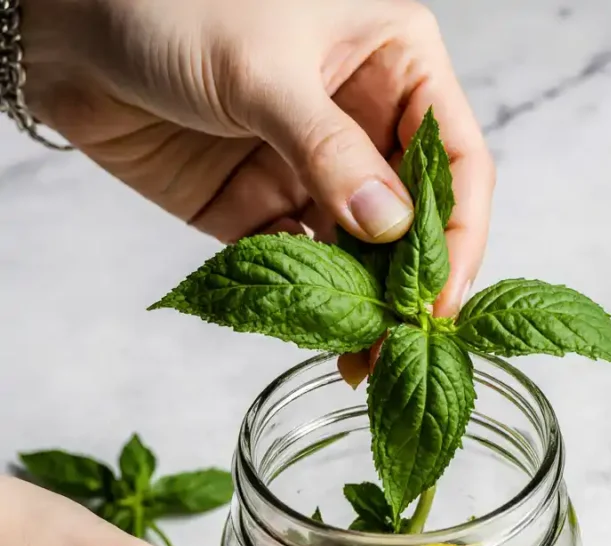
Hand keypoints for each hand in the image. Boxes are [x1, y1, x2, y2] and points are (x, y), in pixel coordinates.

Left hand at [23, 0, 493, 316]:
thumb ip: (330, 151)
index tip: (443, 298)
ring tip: (364, 358)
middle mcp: (361, 121)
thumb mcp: (264, 69)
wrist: (63, 28)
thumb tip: (389, 227)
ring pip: (359, 253)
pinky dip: (309, 301)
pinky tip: (316, 331)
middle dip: (411, 283)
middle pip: (413, 219)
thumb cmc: (170, 3)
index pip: (455, 158)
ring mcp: (312, 170)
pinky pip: (300, 266)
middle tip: (404, 345)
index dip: (460, 232)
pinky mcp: (262, 209)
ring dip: (363, 307)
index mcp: (393, 61)